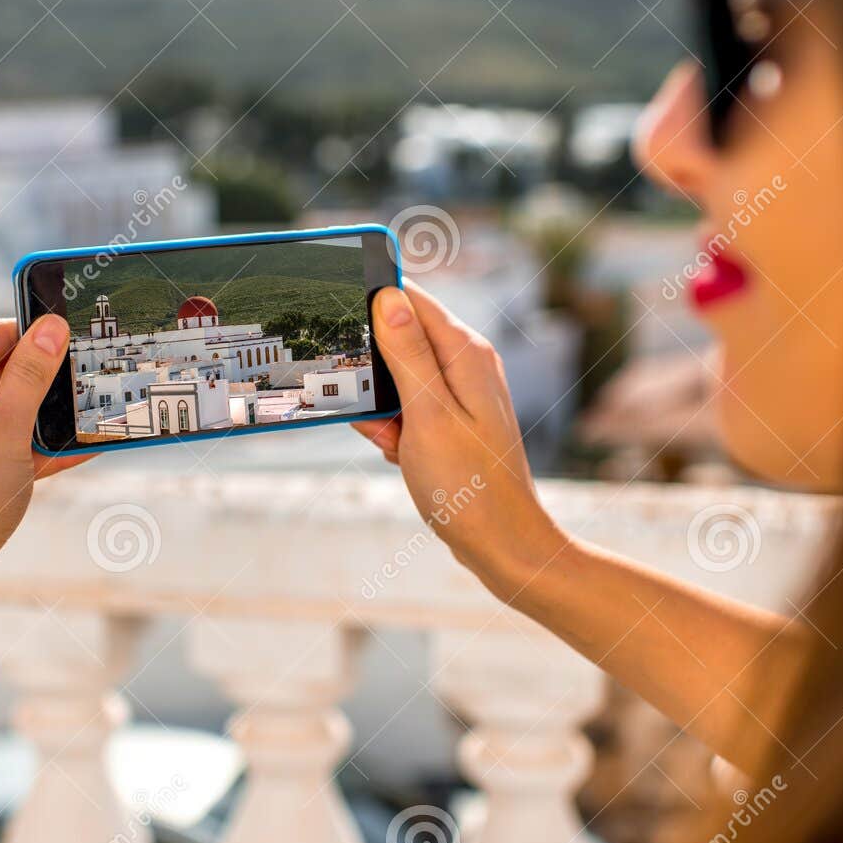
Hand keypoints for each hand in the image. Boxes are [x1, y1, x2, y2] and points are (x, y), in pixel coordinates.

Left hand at [0, 317, 84, 614]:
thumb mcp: (7, 431)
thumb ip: (31, 376)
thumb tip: (51, 328)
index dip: (37, 337)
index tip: (79, 341)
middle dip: (43, 383)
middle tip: (93, 383)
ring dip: (41, 419)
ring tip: (92, 419)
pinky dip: (26, 449)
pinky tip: (74, 453)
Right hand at [354, 282, 565, 593]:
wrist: (503, 545)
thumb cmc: (469, 487)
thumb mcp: (428, 415)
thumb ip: (408, 353)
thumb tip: (389, 296)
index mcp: (465, 353)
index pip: (410, 298)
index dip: (372, 302)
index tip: (340, 319)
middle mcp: (467, 365)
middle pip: (399, 340)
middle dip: (375, 373)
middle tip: (377, 411)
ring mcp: (461, 395)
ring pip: (398, 380)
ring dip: (383, 409)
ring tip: (396, 441)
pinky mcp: (452, 422)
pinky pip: (408, 411)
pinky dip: (396, 431)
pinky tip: (403, 456)